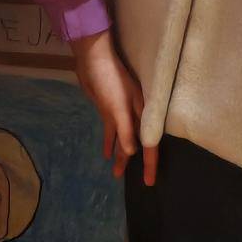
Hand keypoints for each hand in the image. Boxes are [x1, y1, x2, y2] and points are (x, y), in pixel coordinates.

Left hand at [70, 29, 141, 178]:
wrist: (92, 58)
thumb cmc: (109, 80)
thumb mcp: (118, 106)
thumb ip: (126, 129)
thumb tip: (133, 153)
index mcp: (143, 112)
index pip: (150, 142)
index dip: (150, 163)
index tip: (149, 182)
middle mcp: (135, 114)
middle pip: (139, 143)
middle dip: (138, 162)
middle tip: (139, 183)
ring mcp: (121, 112)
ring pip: (124, 139)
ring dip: (121, 155)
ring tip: (116, 174)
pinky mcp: (109, 110)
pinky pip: (112, 131)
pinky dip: (110, 142)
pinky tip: (106, 154)